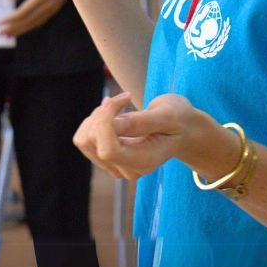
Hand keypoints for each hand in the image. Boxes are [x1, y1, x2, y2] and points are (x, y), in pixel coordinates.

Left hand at [0, 0, 68, 37]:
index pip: (24, 12)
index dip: (12, 18)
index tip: (0, 22)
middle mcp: (47, 6)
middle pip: (28, 21)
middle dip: (13, 28)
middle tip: (0, 33)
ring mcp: (52, 10)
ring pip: (34, 24)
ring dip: (20, 30)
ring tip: (7, 35)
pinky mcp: (54, 10)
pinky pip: (39, 22)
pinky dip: (28, 27)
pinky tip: (20, 28)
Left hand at [74, 92, 222, 180]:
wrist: (182, 130)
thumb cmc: (178, 120)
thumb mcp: (167, 115)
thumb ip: (142, 121)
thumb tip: (114, 124)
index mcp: (145, 161)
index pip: (108, 150)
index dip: (104, 122)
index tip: (122, 99)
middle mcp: (127, 169)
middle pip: (92, 142)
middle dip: (102, 113)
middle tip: (124, 98)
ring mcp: (115, 166)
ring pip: (84, 140)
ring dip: (96, 116)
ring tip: (118, 105)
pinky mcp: (106, 158)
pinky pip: (84, 138)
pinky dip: (93, 120)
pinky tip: (112, 113)